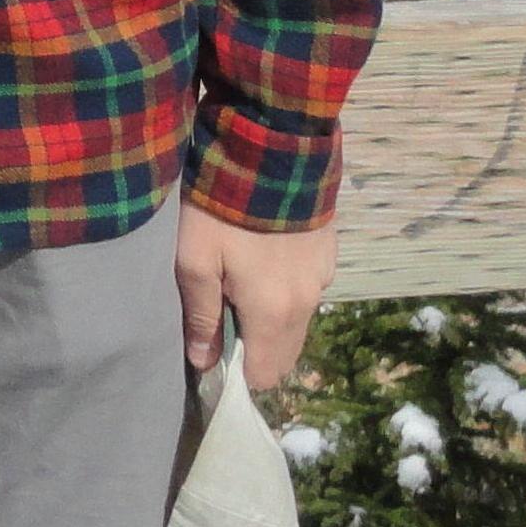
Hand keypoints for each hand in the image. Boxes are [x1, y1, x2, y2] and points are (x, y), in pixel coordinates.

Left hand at [176, 205, 337, 391]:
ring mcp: (323, 278)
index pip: (266, 375)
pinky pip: (309, 289)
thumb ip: (201, 315)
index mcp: (273, 314)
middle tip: (228, 310)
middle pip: (285, 353)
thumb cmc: (222, 209)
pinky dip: (290, 285)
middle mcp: (306, 305)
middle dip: (258, 346)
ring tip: (245, 277)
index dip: (240, 370)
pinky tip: (269, 254)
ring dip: (274, 315)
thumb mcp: (195, 259)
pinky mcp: (330, 254)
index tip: (218, 347)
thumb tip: (204, 362)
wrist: (271, 151)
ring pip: (298, 321)